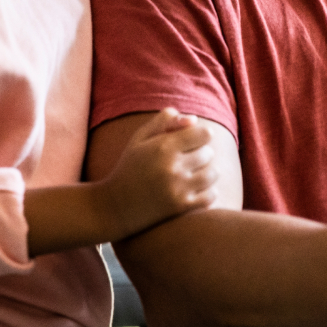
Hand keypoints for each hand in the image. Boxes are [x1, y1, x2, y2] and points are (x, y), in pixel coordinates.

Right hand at [98, 108, 218, 238]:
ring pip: (213, 174)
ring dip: (207, 173)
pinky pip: (211, 195)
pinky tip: (195, 190)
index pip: (204, 133)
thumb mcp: (139, 139)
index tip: (193, 141)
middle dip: (201, 155)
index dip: (201, 136)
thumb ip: (164, 122)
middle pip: (209, 153)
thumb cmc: (129, 168)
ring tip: (194, 174)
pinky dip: (207, 192)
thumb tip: (193, 119)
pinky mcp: (181, 207)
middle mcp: (172, 166)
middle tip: (189, 160)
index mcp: (162, 146)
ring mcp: (178, 188)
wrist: (114, 207)